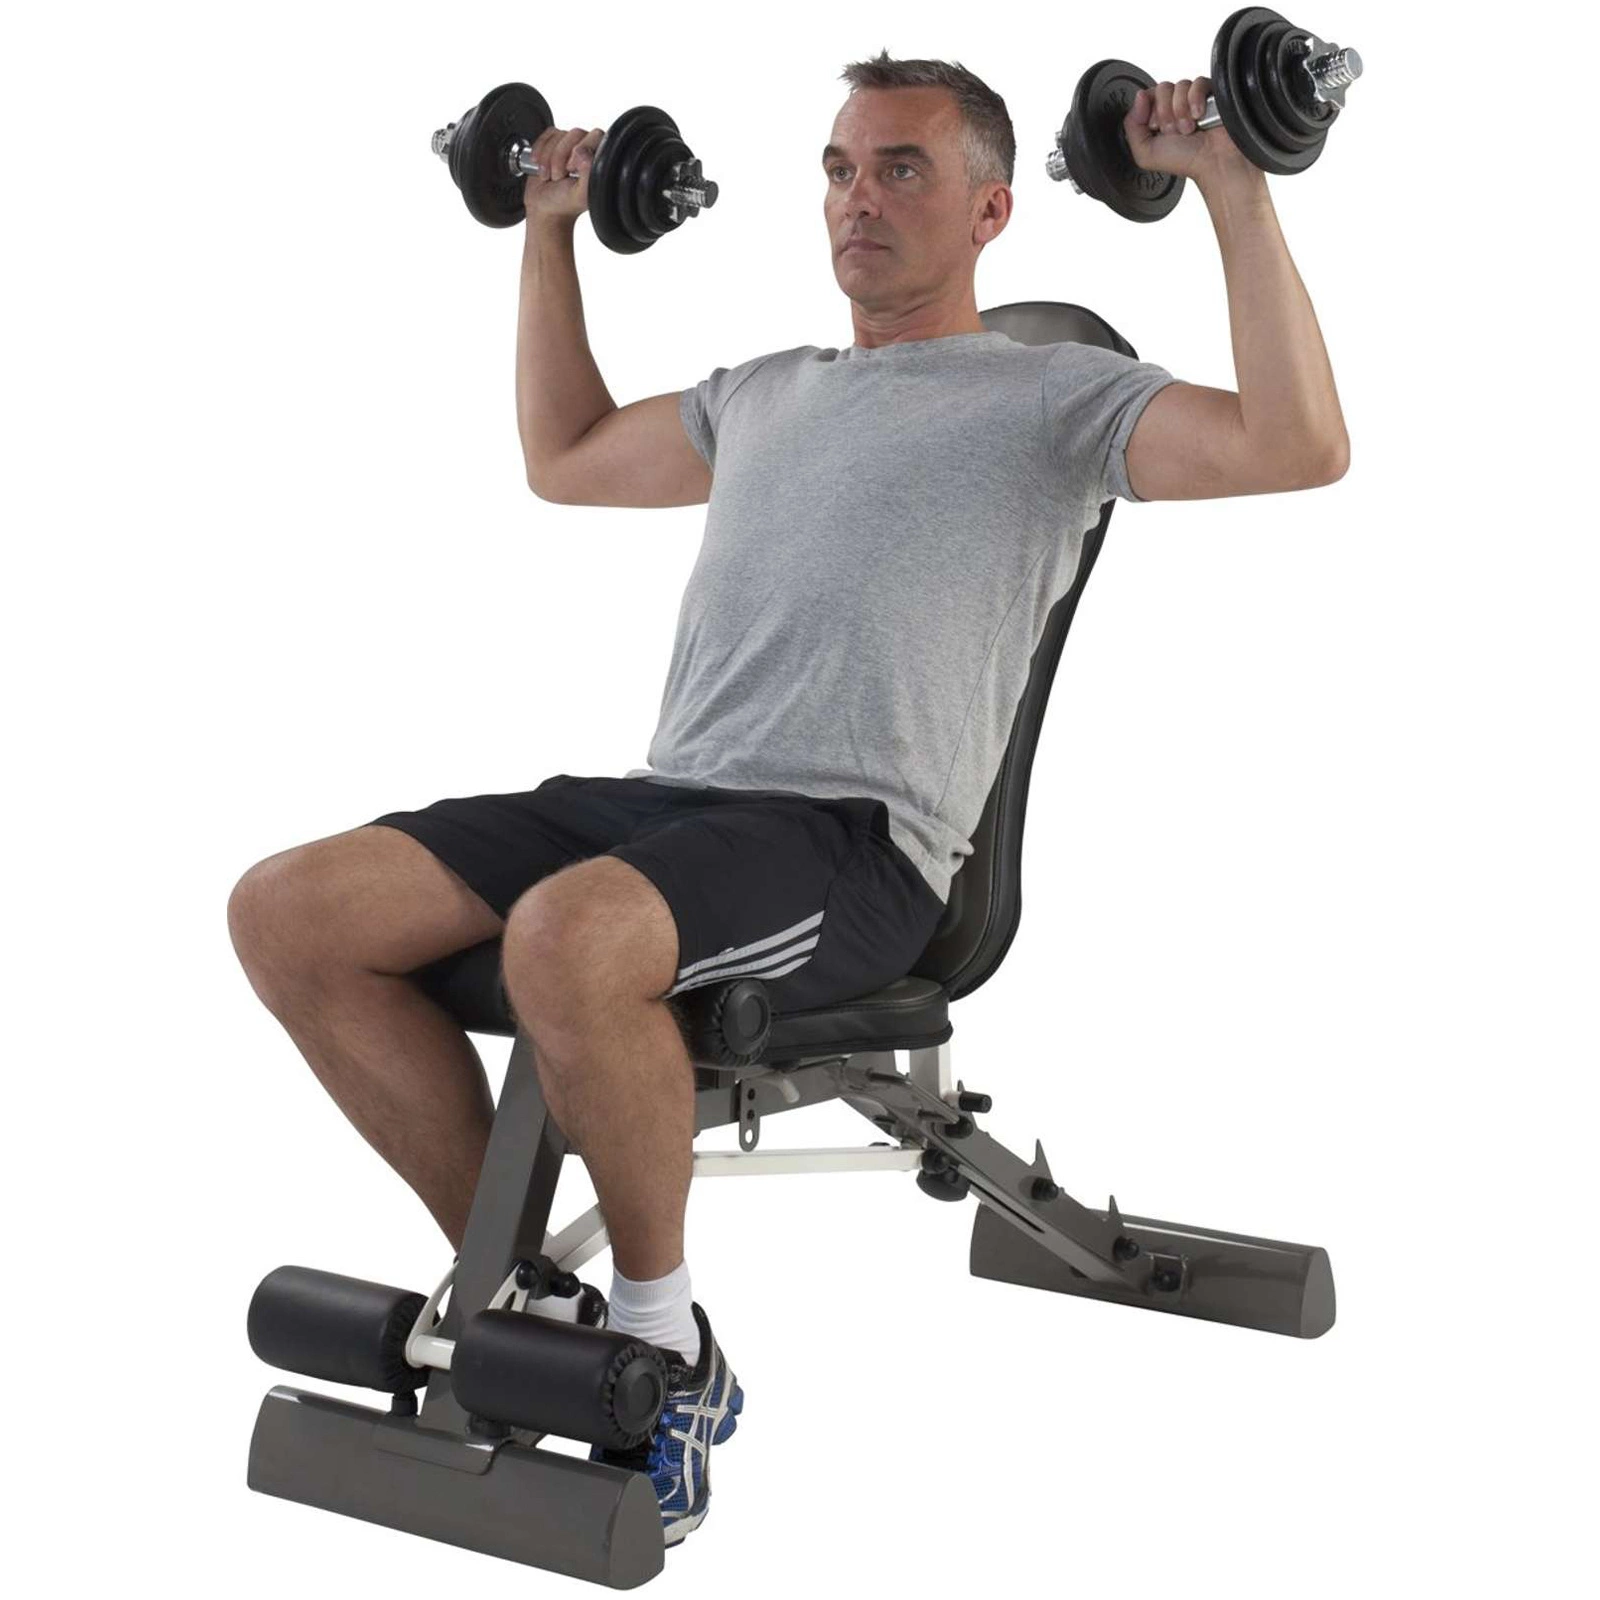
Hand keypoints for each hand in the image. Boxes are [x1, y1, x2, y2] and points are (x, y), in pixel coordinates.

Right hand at [523, 125, 603, 223]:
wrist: (544, 208)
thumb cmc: (564, 203)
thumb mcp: (581, 194)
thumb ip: (589, 174)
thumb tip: (584, 152)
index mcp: (597, 161)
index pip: (595, 137)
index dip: (581, 150)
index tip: (572, 169)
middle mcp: (585, 150)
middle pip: (576, 133)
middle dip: (561, 155)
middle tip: (559, 175)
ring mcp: (569, 145)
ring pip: (559, 134)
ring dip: (549, 157)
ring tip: (550, 175)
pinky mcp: (553, 142)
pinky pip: (546, 135)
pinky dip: (540, 151)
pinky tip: (541, 167)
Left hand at [1124, 76, 1251, 182]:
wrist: (1212, 161)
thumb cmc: (1184, 160)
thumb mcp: (1145, 153)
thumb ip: (1132, 127)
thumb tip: (1139, 97)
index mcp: (1157, 117)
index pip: (1147, 96)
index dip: (1150, 111)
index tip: (1157, 128)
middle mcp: (1174, 107)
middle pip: (1162, 88)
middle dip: (1166, 112)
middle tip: (1174, 131)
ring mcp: (1192, 99)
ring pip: (1180, 85)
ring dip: (1182, 110)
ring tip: (1188, 128)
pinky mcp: (1209, 93)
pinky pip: (1197, 82)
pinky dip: (1196, 99)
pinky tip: (1199, 115)